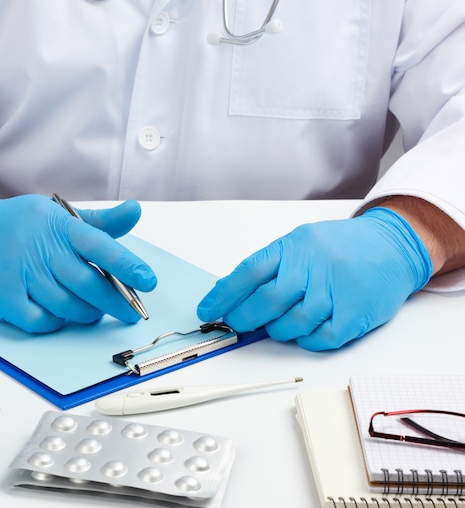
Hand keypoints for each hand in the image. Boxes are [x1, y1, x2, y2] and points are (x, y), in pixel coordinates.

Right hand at [0, 194, 156, 332]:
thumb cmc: (13, 225)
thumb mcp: (53, 215)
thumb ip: (97, 222)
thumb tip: (135, 212)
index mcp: (56, 225)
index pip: (98, 244)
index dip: (126, 264)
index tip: (148, 281)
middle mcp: (38, 248)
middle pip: (88, 283)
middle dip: (116, 301)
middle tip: (131, 311)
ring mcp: (19, 275)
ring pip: (68, 306)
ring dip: (87, 313)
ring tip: (92, 310)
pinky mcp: (3, 298)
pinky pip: (41, 321)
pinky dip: (56, 322)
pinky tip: (58, 314)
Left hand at [196, 207, 432, 350]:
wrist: (392, 245)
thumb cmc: (338, 248)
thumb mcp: (299, 244)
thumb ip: (267, 268)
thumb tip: (227, 294)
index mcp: (294, 246)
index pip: (249, 272)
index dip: (223, 295)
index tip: (207, 310)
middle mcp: (314, 265)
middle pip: (267, 301)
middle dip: (245, 318)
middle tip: (238, 324)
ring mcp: (337, 289)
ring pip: (292, 323)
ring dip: (278, 331)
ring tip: (278, 325)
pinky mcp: (357, 313)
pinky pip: (321, 338)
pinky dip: (307, 340)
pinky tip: (305, 331)